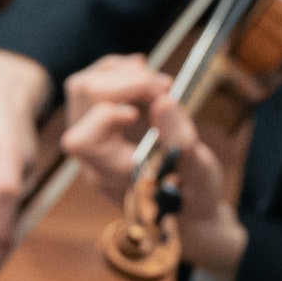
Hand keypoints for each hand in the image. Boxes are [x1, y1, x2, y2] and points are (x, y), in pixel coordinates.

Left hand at [58, 58, 250, 279]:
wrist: (186, 209)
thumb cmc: (194, 196)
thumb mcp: (199, 173)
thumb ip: (181, 142)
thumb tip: (163, 100)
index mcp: (113, 175)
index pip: (85, 139)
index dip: (108, 114)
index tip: (143, 114)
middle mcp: (94, 158)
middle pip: (82, 100)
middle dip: (124, 82)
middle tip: (165, 86)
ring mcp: (93, 139)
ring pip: (82, 88)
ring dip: (118, 72)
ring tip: (153, 77)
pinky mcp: (98, 126)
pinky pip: (91, 87)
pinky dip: (115, 71)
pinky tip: (141, 71)